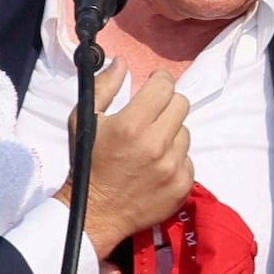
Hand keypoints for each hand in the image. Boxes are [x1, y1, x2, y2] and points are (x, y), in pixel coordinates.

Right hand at [57, 57, 192, 257]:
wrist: (95, 212)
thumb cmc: (87, 163)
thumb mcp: (84, 120)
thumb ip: (104, 86)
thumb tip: (122, 62)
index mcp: (132, 125)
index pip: (165, 86)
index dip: (159, 82)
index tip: (153, 86)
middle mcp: (157, 144)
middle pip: (181, 104)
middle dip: (166, 105)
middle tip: (151, 116)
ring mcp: (173, 167)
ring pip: (185, 132)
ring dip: (170, 134)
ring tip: (150, 146)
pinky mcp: (182, 185)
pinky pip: (188, 160)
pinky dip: (175, 159)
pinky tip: (155, 166)